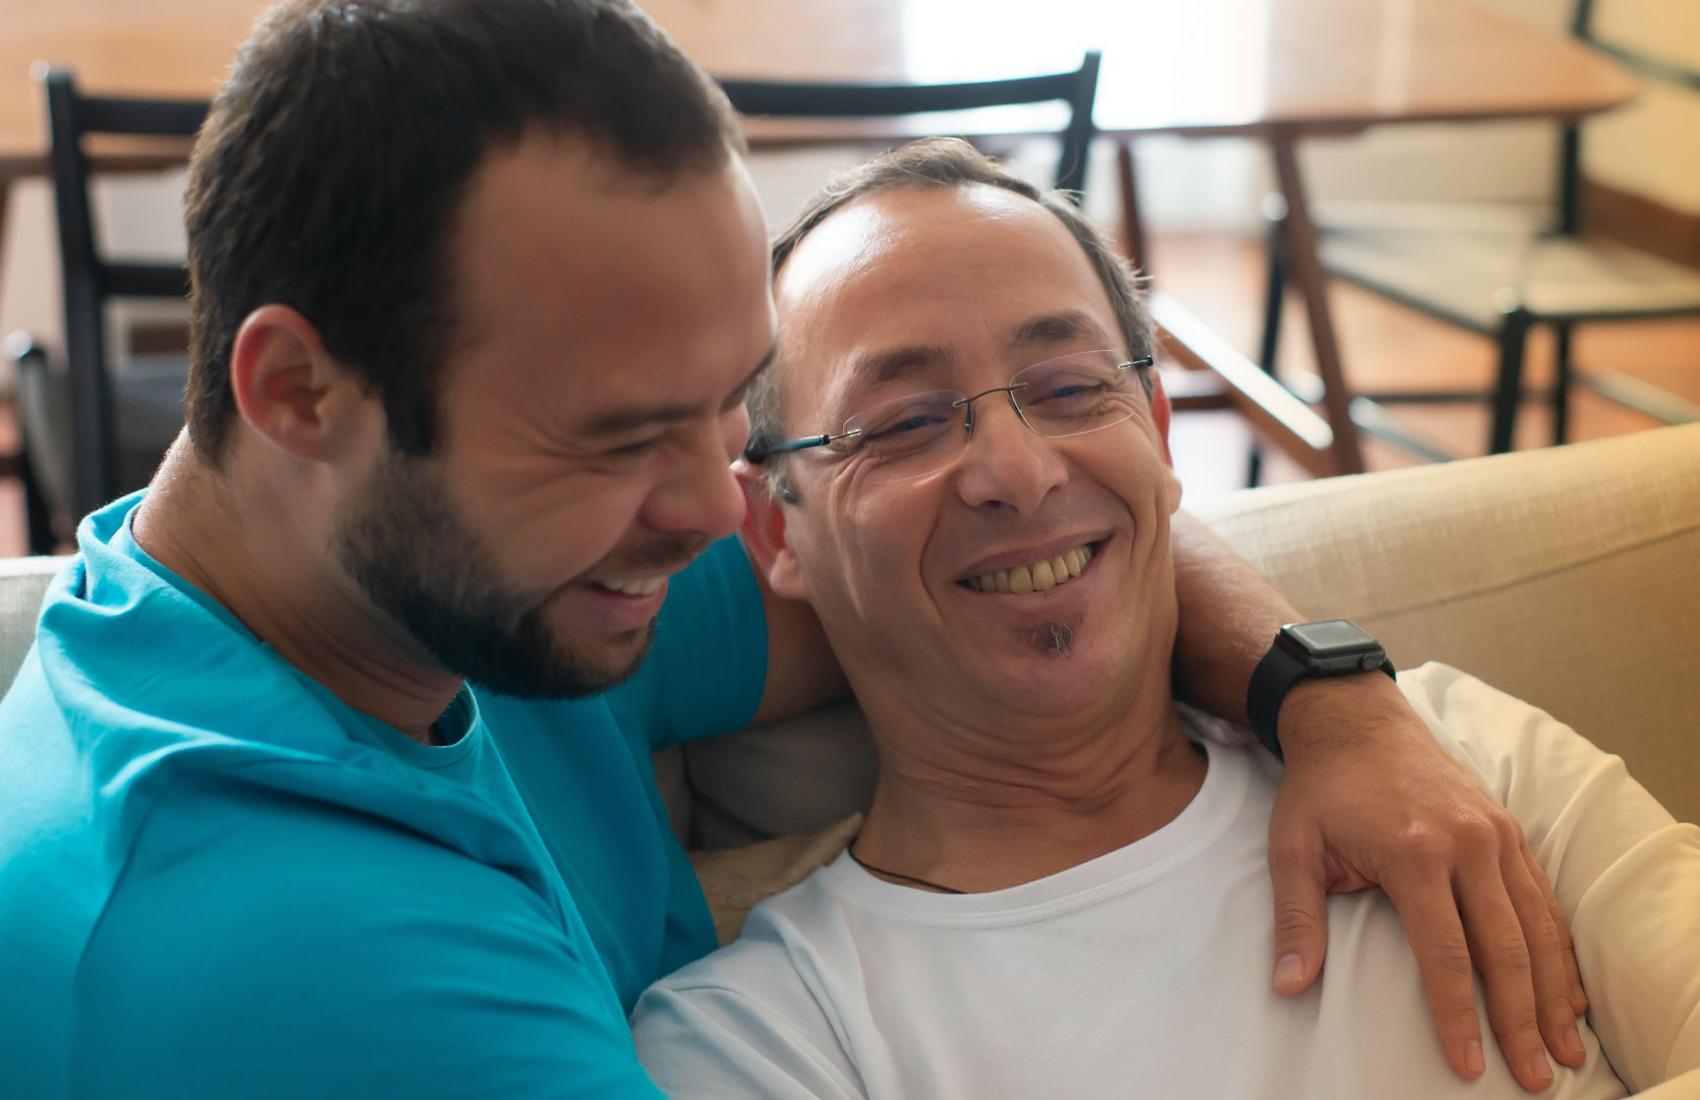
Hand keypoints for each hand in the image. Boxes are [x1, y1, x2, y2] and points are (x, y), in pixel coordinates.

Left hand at [1267, 673, 1587, 1092]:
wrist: (1355, 720)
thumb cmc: (1321, 788)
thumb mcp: (1292, 847)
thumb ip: (1297, 918)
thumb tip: (1289, 986)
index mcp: (1413, 852)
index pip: (1445, 952)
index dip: (1458, 1014)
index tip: (1468, 1063)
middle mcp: (1466, 843)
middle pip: (1505, 948)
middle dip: (1521, 1019)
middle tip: (1534, 1077)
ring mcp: (1496, 833)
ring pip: (1537, 927)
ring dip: (1553, 992)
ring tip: (1564, 1047)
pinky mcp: (1509, 829)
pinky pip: (1543, 898)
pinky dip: (1558, 949)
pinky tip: (1566, 992)